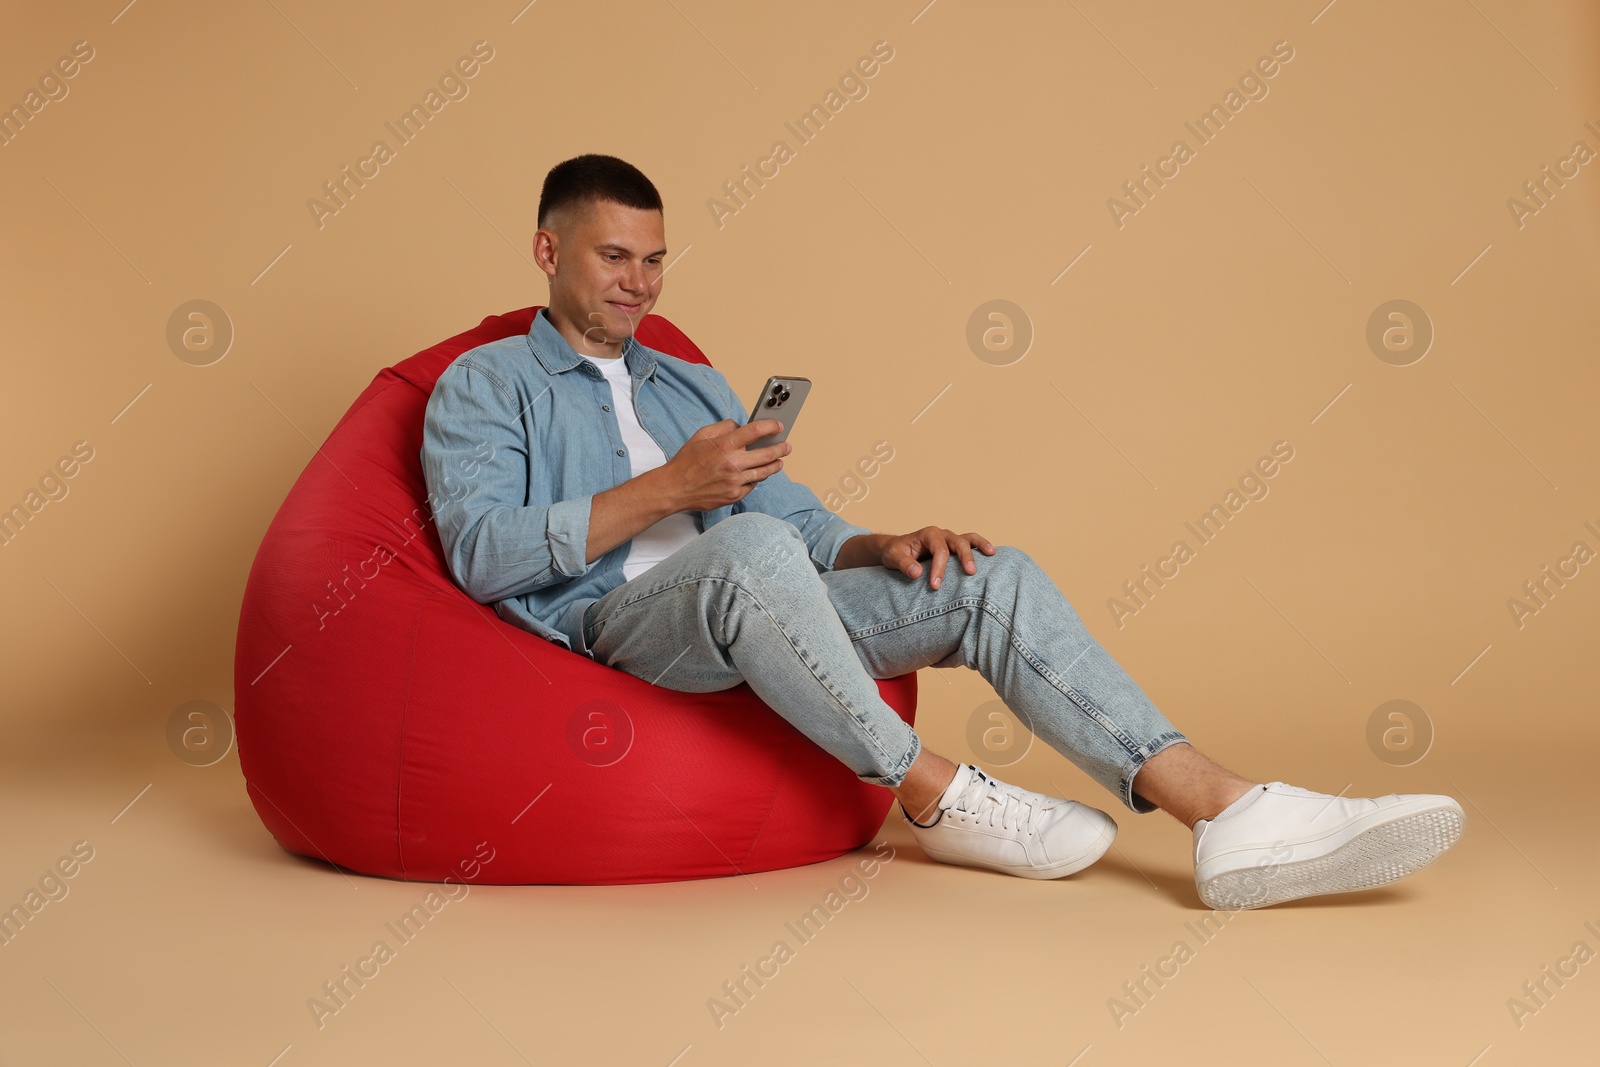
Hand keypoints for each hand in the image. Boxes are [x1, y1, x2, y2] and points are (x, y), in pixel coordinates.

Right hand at [662, 419, 790, 510]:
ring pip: (765, 472)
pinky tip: (757, 474)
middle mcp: (733, 463)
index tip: (778, 426)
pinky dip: (756, 478)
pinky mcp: (734, 495)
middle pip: (767, 453)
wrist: (675, 488)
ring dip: (775, 465)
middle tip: (786, 446)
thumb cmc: (687, 461)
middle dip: (781, 448)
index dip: (771, 426)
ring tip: (779, 461)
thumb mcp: (702, 435)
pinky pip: (753, 485)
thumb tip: (742, 426)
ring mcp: (735, 481)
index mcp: (724, 445)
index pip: (755, 431)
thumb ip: (724, 427)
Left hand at [880, 527, 996, 588]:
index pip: (939, 550)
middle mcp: (941, 534)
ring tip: (991, 554)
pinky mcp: (954, 547)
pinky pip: (970, 543)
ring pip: (968, 539)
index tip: (935, 585)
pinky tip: (991, 554)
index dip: (939, 568)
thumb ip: (904, 564)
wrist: (895, 549)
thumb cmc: (895, 553)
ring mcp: (949, 539)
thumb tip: (917, 573)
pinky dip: (981, 546)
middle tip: (970, 573)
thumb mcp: (893, 557)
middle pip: (957, 542)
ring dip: (980, 546)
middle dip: (964, 557)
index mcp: (928, 534)